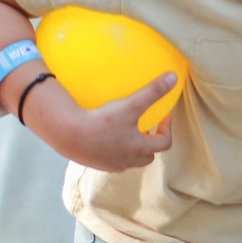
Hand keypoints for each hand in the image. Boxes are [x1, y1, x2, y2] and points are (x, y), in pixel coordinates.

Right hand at [39, 73, 176, 172]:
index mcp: (140, 149)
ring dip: (132, 148)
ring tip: (127, 130)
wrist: (68, 135)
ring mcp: (110, 164)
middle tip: (146, 126)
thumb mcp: (131, 104)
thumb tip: (173, 78)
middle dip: (150, 142)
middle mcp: (127, 161)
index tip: (163, 116)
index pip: (164, 143)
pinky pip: (110, 159)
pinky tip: (105, 135)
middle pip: (147, 156)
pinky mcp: (95, 163)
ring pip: (129, 159)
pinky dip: (114, 150)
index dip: (167, 129)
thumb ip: (153, 92)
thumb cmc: (102, 121)